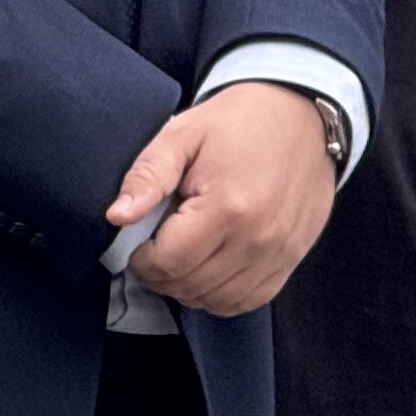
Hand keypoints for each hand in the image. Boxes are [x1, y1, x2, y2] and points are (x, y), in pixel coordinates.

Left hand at [107, 81, 336, 315]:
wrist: (299, 115)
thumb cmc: (236, 122)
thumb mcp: (182, 135)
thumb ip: (146, 176)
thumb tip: (116, 216)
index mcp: (228, 207)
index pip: (169, 262)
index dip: (141, 260)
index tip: (137, 242)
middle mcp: (258, 238)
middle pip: (191, 286)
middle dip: (160, 274)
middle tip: (152, 249)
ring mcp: (279, 252)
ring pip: (219, 300)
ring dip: (188, 288)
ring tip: (178, 258)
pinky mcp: (293, 258)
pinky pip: (250, 299)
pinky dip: (222, 295)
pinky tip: (207, 270)